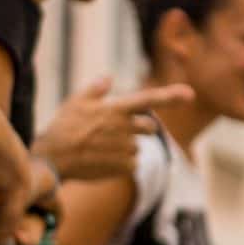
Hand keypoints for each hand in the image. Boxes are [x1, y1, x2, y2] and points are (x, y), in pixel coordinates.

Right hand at [35, 76, 193, 181]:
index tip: (190, 94)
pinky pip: (133, 164)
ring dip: (124, 148)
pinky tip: (102, 161)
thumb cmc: (63, 128)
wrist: (53, 158)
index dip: (171, 96)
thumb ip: (96, 90)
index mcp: (116, 109)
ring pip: (137, 147)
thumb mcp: (75, 103)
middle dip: (141, 129)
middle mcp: (125, 128)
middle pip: (150, 127)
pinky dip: (121, 164)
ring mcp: (126, 148)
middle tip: (116, 132)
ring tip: (100, 148)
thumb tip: (109, 78)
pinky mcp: (125, 166)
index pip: (148, 100)